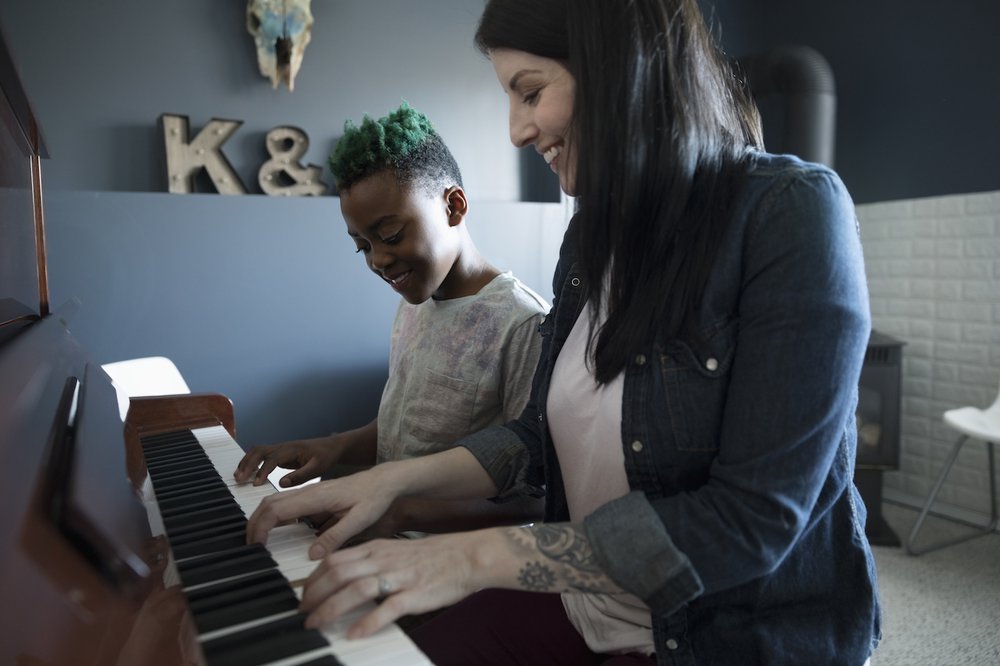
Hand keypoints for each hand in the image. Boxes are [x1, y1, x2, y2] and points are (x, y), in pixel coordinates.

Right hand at [233, 435, 339, 486]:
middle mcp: (283, 447)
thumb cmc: (325, 457)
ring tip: (237, 477)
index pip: (273, 458)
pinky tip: (245, 474)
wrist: (330, 447)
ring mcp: (279, 449)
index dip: (263, 470)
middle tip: (240, 479)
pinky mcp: (278, 454)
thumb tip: (282, 483)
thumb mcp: (318, 468)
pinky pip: (260, 456)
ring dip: (246, 462)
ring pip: (257, 451)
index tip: (256, 484)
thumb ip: (301, 476)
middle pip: (259, 451)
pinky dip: (250, 463)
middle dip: (248, 464)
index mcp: (292, 449)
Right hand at [246, 465, 398, 558]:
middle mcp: (308, 491)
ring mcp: (309, 492)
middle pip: (269, 503)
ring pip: (274, 500)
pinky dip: (272, 515)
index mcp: (317, 496)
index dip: (262, 527)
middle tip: (250, 547)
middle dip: (254, 523)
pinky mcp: (312, 495)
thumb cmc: (374, 497)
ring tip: (257, 540)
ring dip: (261, 518)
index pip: (277, 509)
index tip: (258, 546)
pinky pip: (285, 502)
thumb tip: (312, 554)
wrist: (384, 480)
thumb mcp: (360, 519)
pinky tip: (274, 531)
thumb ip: (337, 536)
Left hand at [299, 530, 498, 637]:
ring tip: (317, 623)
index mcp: (377, 548)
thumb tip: (345, 577)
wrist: (467, 555)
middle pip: (338, 573)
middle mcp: (383, 559)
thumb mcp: (395, 551)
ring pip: (356, 589)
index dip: (313, 578)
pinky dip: (368, 622)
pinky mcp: (415, 594)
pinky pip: (387, 608)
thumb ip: (370, 561)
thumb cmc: (433, 556)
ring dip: (331, 608)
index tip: (303, 594)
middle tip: (302, 612)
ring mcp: (399, 576)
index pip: (334, 559)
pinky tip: (354, 634)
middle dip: (314, 594)